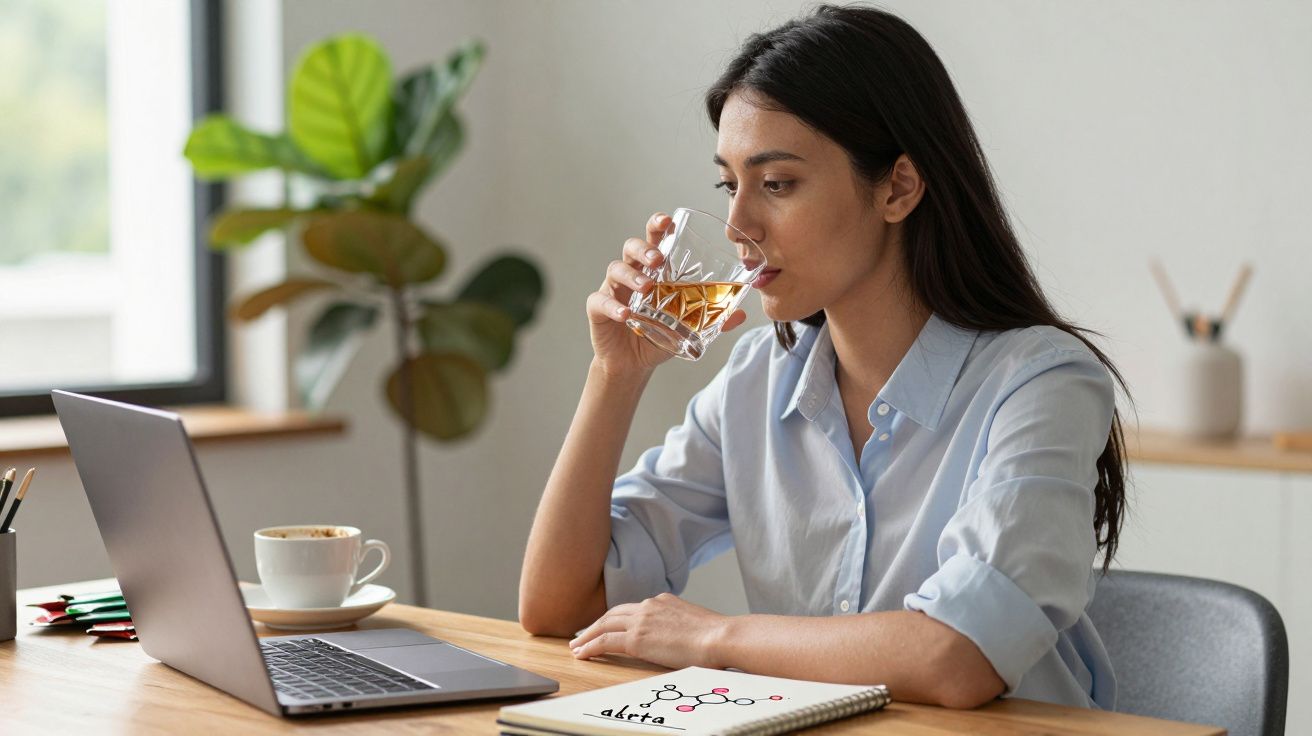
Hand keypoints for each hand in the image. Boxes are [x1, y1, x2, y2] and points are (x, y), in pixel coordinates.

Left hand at [568, 593, 730, 669]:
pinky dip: (590, 647)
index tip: (607, 626)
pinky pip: (605, 641)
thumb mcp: (695, 623)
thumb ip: (680, 625)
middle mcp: (649, 605)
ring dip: (587, 635)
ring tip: (576, 646)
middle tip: (582, 634)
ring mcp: (641, 620)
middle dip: (596, 624)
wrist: (720, 636)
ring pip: (604, 625)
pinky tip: (582, 654)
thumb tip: (681, 637)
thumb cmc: (717, 636)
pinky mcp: (636, 638)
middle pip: (613, 613)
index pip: (632, 609)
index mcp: (662, 601)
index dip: (616, 618)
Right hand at [586, 213, 747, 378]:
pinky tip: (625, 314)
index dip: (657, 226)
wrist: (633, 363)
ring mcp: (612, 290)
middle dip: (644, 248)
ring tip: (647, 287)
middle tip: (658, 259)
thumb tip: (741, 314)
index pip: (653, 240)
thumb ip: (713, 319)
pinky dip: (613, 306)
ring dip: (632, 274)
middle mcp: (631, 274)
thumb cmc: (658, 335)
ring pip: (616, 269)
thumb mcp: (688, 327)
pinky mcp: (598, 310)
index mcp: (651, 270)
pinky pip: (600, 301)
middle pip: (631, 247)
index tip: (667, 221)